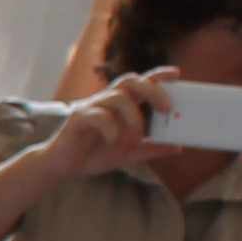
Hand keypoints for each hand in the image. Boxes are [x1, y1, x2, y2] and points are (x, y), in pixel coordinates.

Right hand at [45, 70, 170, 180]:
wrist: (64, 167)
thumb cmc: (93, 154)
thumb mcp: (129, 153)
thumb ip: (151, 148)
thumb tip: (177, 147)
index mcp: (120, 106)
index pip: (140, 83)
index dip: (158, 76)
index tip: (177, 74)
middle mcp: (106, 101)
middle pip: (130, 80)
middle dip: (152, 90)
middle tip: (167, 108)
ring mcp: (91, 107)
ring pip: (118, 97)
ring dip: (133, 117)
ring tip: (135, 137)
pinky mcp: (78, 118)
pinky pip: (98, 115)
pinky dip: (111, 128)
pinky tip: (113, 141)